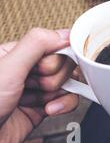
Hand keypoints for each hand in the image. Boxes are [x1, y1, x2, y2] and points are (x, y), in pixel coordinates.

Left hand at [0, 28, 78, 142]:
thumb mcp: (7, 68)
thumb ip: (36, 45)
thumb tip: (63, 33)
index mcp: (16, 53)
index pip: (53, 42)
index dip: (59, 53)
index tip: (52, 64)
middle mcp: (27, 69)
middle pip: (63, 63)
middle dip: (54, 76)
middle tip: (35, 83)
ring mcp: (37, 88)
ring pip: (68, 81)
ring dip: (57, 92)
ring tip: (38, 99)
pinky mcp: (44, 106)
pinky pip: (68, 99)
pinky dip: (64, 104)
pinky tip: (50, 109)